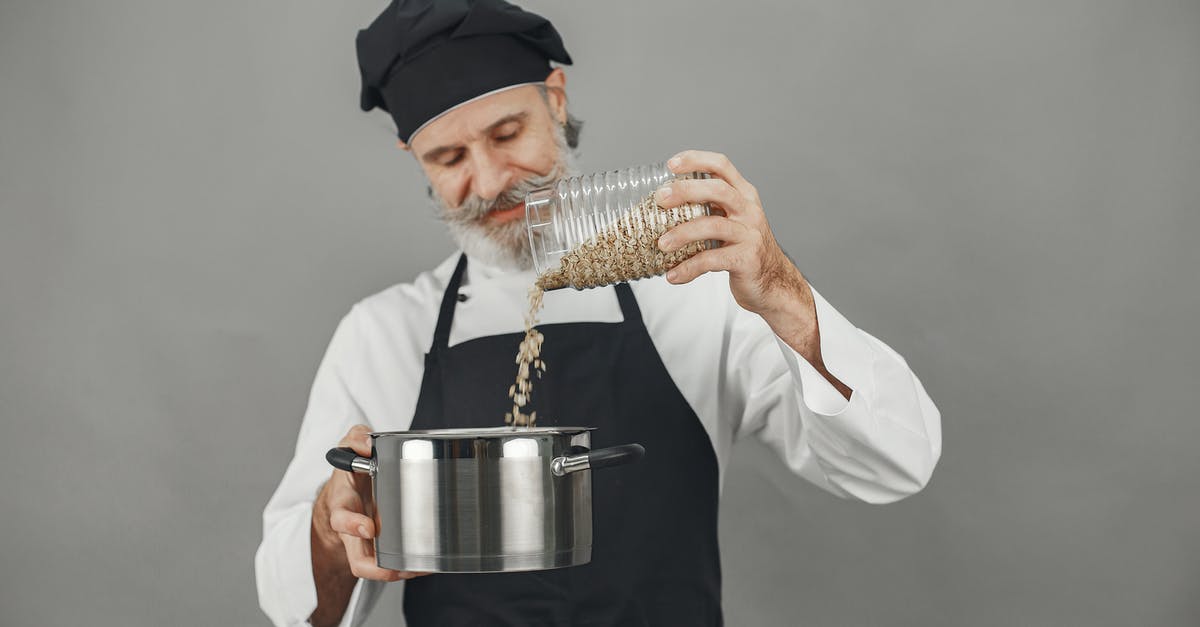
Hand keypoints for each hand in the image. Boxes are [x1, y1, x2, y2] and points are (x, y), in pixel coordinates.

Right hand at [313, 425, 429, 581]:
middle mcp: (354, 530)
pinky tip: (429, 563)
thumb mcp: (349, 448)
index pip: (341, 520)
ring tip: (420, 568)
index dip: (353, 526)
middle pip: (357, 559)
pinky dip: (411, 566)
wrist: (346, 491)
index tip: (368, 528)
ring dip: (398, 571)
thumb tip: (367, 442)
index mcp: (344, 505)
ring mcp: (369, 542)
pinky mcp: (384, 544)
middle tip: (398, 568)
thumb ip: (355, 439)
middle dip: (375, 567)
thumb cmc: (350, 471)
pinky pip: (394, 562)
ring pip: (375, 568)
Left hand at [654, 150, 850, 398]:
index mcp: (743, 195)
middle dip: (686, 190)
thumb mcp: (731, 221)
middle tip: (660, 198)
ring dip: (682, 234)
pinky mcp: (747, 259)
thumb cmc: (744, 249)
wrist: (773, 283)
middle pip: (718, 189)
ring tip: (661, 244)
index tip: (671, 164)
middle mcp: (749, 210)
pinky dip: (689, 268)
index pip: (721, 166)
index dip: (696, 160)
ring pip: (713, 225)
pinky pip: (712, 260)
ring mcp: (750, 234)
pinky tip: (673, 275)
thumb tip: (660, 208)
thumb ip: (708, 209)